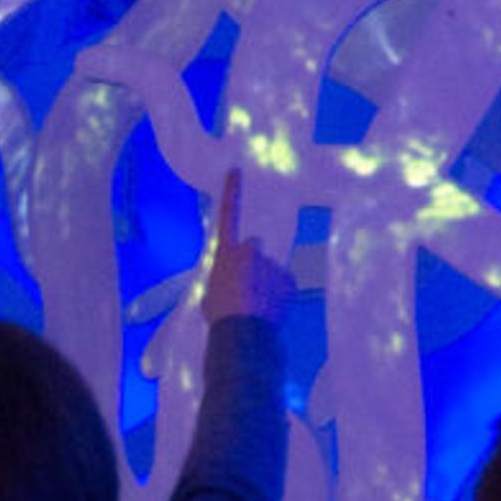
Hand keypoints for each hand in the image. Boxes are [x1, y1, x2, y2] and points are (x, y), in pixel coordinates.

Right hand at [202, 169, 296, 327]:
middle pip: (255, 247)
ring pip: (271, 269)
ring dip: (266, 281)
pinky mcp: (290, 279)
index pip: (229, 214)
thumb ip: (222, 279)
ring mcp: (273, 263)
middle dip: (253, 260)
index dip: (232, 191)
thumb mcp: (210, 291)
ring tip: (258, 305)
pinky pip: (284, 284)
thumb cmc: (220, 313)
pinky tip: (271, 309)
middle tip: (248, 285)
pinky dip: (280, 294)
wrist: (242, 330)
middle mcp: (251, 250)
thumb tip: (229, 285)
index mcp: (227, 252)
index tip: (236, 170)